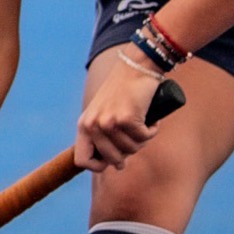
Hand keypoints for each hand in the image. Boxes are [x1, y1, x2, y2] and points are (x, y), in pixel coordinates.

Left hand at [76, 51, 167, 171]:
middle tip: (136, 139)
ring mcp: (108, 122)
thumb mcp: (104, 114)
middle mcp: (92, 125)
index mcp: (83, 125)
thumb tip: (117, 165)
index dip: (99, 166)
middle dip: (129, 153)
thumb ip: (103, 136)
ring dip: (142, 140)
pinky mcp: (127, 118)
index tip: (115, 162)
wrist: (135, 67)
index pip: (82, 161)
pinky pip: (144, 137)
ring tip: (143, 124)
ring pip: (131, 149)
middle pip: (112, 159)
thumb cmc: (122, 92)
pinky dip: (152, 130)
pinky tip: (152, 120)